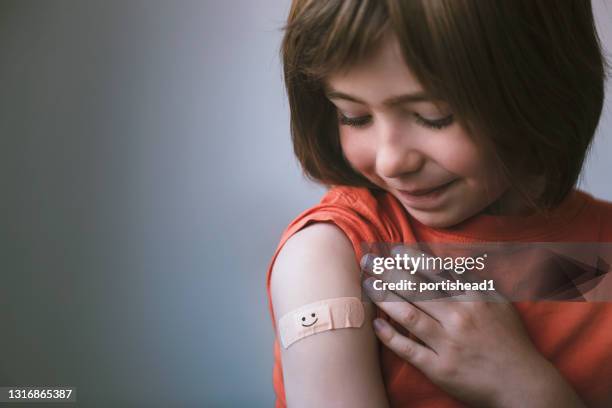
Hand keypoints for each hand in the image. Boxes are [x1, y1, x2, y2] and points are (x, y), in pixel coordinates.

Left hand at [361, 245, 584, 407]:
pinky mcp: (439, 369)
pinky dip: (390, 337)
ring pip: (408, 315)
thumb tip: (448, 260)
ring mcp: (448, 344)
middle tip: (367, 261)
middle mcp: (458, 317)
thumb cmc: (509, 340)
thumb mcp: (498, 302)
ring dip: (383, 298)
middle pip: (415, 289)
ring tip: (366, 285)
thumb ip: (473, 280)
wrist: (522, 383)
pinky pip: (408, 350)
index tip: (392, 250)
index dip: (410, 259)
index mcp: (473, 298)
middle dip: (387, 271)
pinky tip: (375, 325)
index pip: (434, 272)